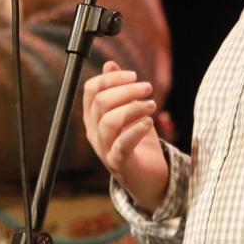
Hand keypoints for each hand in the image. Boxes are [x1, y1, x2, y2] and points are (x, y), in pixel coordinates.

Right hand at [81, 60, 168, 212]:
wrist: (147, 178)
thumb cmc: (138, 142)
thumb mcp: (129, 111)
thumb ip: (118, 90)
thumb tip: (110, 64)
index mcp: (93, 117)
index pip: (91, 90)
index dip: (112, 78)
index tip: (133, 75)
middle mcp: (94, 132)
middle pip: (101, 103)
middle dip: (126, 90)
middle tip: (148, 88)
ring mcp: (104, 149)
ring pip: (109, 122)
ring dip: (133, 108)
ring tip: (152, 105)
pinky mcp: (119, 163)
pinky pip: (122, 144)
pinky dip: (136, 130)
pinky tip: (149, 122)